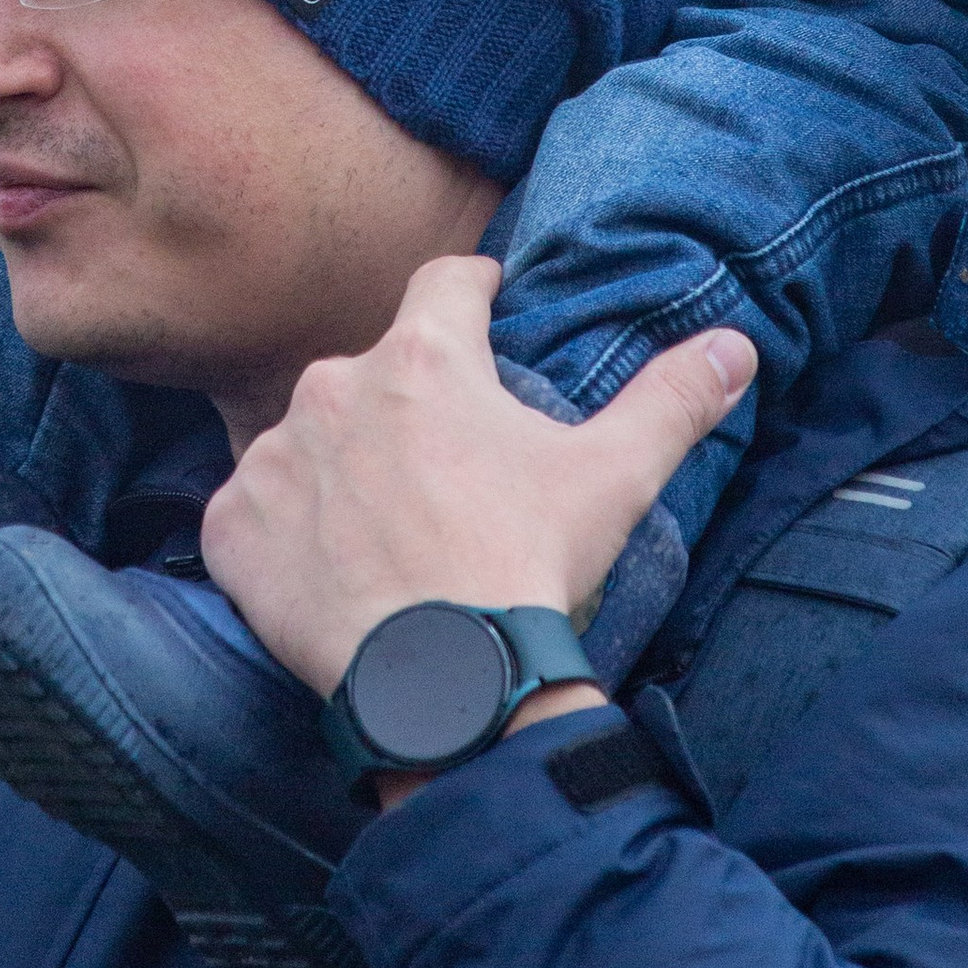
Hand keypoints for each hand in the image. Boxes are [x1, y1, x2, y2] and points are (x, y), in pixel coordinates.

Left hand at [201, 255, 753, 706]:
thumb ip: (672, 400)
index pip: (444, 283)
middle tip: (442, 469)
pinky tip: (324, 571)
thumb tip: (735, 346)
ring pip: (309, 441)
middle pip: (374, 372)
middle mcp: (335, 387)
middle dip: (405, 407)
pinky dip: (281, 532)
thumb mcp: (613, 479)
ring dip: (339, 469)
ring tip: (383, 532)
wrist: (442, 683)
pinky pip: (252, 511)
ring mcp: (275, 456)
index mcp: (423, 358)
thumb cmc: (526, 569)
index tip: (483, 304)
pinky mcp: (232, 525)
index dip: (470, 291)